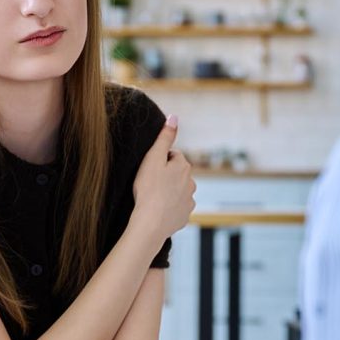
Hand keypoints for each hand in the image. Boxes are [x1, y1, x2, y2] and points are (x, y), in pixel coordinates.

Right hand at [131, 115, 195, 247]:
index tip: (149, 169)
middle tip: (149, 183)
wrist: (150, 223)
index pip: (173, 156)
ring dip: (168, 192)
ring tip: (153, 198)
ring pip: (178, 191)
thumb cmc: (148, 189)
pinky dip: (169, 208)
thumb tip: (174, 117)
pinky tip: (158, 210)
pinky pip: (177, 208)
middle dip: (166, 176)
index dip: (159, 161)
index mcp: (184, 166)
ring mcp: (189, 201)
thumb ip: (164, 137)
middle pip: (177, 173)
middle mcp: (191, 183)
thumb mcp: (153, 158)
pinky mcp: (184, 216)